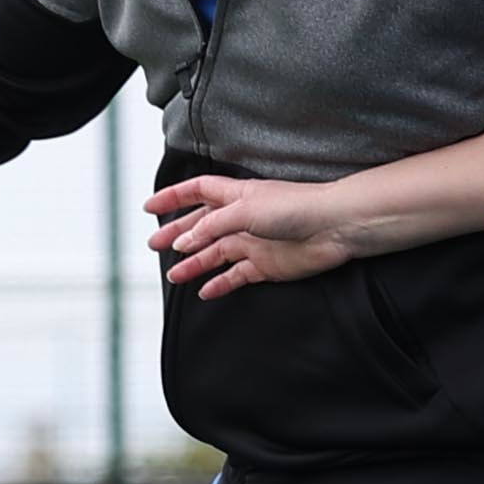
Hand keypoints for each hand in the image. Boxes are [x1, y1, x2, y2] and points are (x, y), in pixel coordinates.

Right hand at [145, 175, 363, 300]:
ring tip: (174, 277)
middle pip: (201, 226)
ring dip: (193, 264)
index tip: (150, 207)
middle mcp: (241, 219)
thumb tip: (184, 242)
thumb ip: (211, 227)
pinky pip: (235, 276)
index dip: (172, 198)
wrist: (333, 228)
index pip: (196, 192)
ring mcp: (253, 243)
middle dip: (177, 235)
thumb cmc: (296, 207)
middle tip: (155, 246)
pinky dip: (219, 283)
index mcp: (236, 196)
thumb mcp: (244, 210)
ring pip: (215, 254)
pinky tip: (204, 291)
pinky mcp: (265, 265)